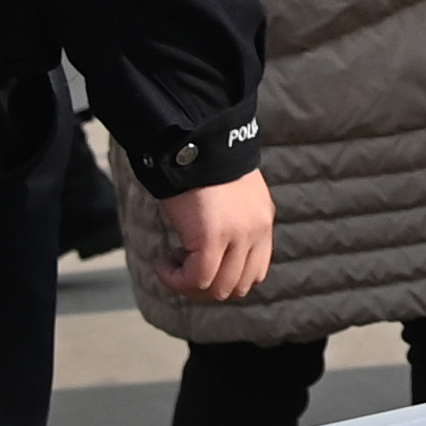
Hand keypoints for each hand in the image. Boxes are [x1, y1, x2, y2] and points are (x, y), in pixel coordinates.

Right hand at [155, 173, 274, 300]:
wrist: (191, 137)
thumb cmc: (200, 161)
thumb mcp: (229, 192)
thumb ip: (231, 219)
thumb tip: (209, 248)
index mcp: (262, 220)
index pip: (256, 271)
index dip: (225, 278)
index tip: (199, 262)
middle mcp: (257, 230)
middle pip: (239, 286)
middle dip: (207, 286)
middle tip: (181, 267)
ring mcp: (238, 236)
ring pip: (218, 288)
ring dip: (189, 284)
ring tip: (170, 263)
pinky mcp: (212, 237)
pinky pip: (196, 279)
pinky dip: (175, 279)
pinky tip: (162, 263)